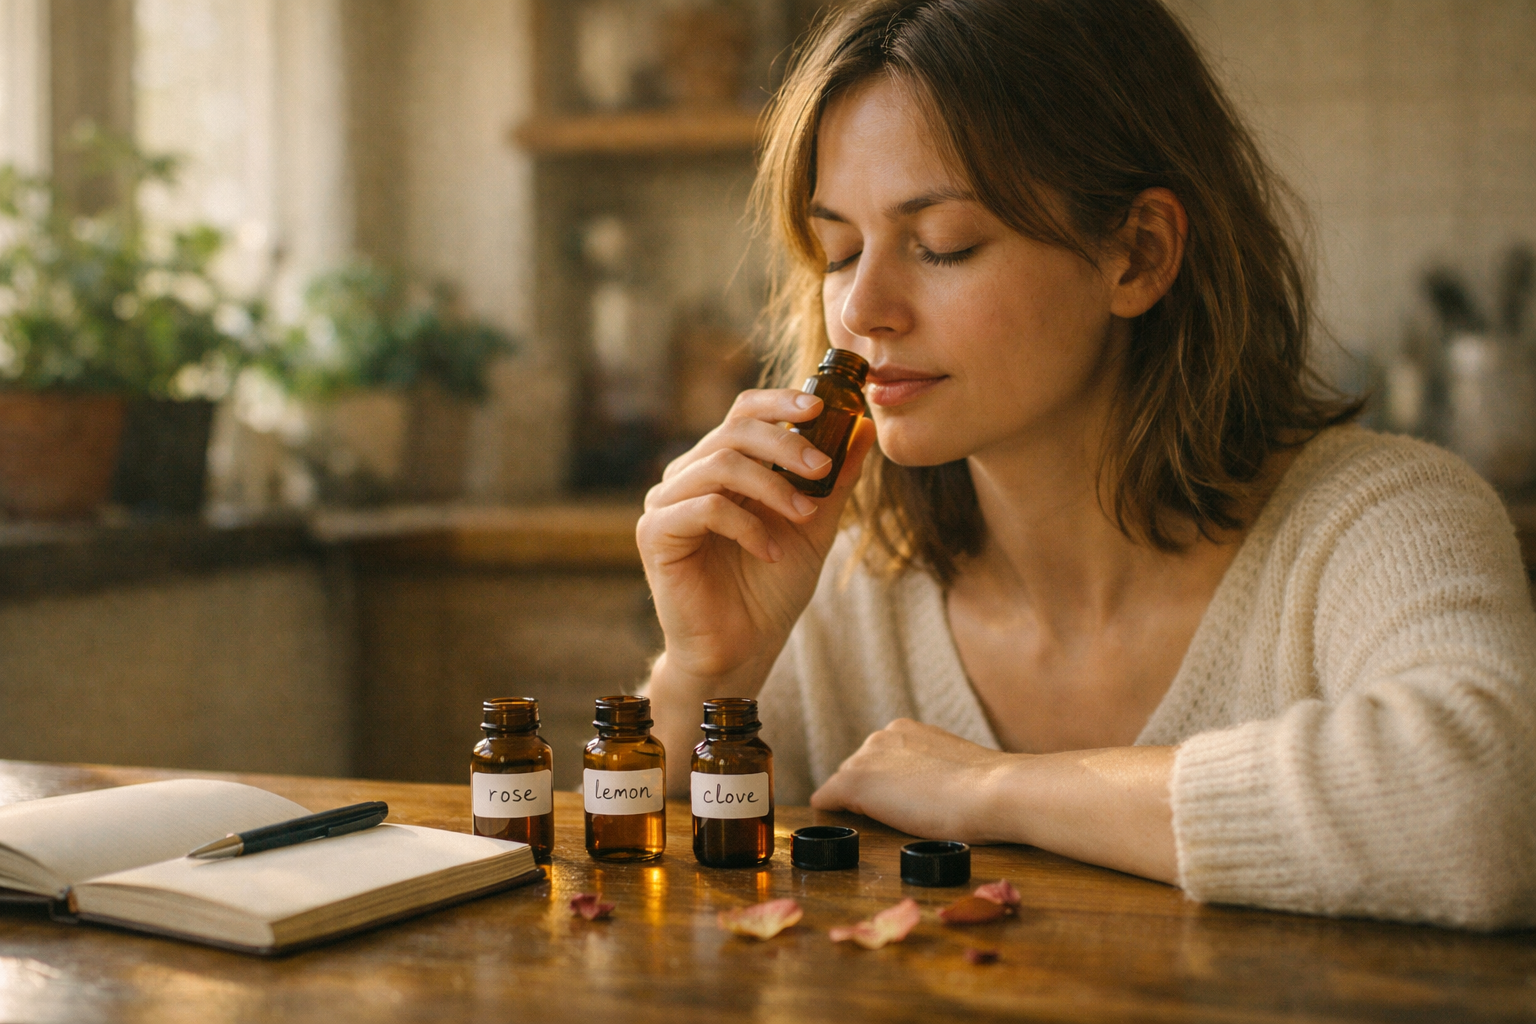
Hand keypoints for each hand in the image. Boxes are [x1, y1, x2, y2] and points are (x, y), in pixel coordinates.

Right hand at [637, 388, 875, 688]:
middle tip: (823, 468)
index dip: (780, 400)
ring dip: (773, 486)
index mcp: (720, 466)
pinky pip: (705, 508)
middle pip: (734, 429)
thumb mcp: (814, 527)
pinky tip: (770, 552)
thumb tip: (863, 427)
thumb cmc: (770, 590)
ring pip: (721, 464)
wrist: (742, 650)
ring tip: (806, 515)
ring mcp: (666, 503)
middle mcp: (688, 476)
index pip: (743, 412)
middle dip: (786, 443)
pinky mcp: (655, 534)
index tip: (823, 406)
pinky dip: (747, 525)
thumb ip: (835, 480)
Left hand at [810, 719, 1017, 843]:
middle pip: (857, 770)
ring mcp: (867, 758)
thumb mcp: (956, 771)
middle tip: (893, 818)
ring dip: (854, 805)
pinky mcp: (856, 782)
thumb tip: (937, 790)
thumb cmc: (988, 790)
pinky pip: (827, 797)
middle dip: (868, 793)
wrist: (994, 791)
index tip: (899, 803)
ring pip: (844, 785)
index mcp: (906, 731)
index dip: (886, 785)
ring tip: (879, 826)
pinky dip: (828, 810)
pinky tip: (830, 819)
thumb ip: (936, 773)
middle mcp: (881, 737)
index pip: (879, 760)